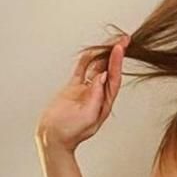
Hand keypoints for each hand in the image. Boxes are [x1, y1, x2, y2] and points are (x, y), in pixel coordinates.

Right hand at [35, 35, 129, 151]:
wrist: (53, 137)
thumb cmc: (70, 132)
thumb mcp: (87, 116)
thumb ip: (95, 96)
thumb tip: (103, 76)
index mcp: (104, 103)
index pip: (114, 79)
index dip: (117, 62)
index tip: (120, 48)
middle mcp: (98, 95)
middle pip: (109, 70)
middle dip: (116, 55)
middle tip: (124, 39)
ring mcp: (85, 90)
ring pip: (96, 68)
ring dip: (103, 54)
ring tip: (111, 40)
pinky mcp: (73, 88)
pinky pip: (82, 70)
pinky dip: (86, 60)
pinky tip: (92, 50)